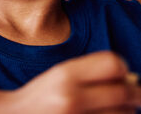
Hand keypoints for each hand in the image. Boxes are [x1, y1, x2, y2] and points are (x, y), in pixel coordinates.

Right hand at [4, 51, 140, 112]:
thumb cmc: (41, 96)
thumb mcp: (60, 75)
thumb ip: (90, 72)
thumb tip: (131, 79)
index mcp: (65, 74)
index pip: (112, 64)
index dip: (122, 68)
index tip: (121, 74)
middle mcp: (72, 96)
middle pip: (124, 91)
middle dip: (135, 93)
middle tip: (135, 95)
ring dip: (126, 110)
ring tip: (112, 108)